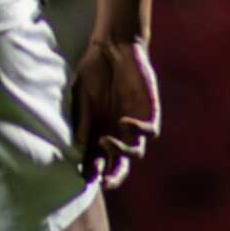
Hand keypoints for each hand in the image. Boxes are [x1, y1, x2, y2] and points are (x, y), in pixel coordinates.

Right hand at [71, 36, 159, 188]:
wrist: (113, 47)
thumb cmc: (92, 71)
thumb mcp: (81, 96)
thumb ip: (81, 119)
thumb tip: (80, 145)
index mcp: (97, 131)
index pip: (96, 160)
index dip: (91, 171)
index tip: (84, 178)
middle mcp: (116, 132)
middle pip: (118, 164)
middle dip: (114, 177)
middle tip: (106, 183)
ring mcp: (134, 124)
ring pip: (135, 151)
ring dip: (121, 153)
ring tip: (107, 142)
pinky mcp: (149, 112)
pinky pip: (150, 131)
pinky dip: (139, 131)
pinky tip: (124, 122)